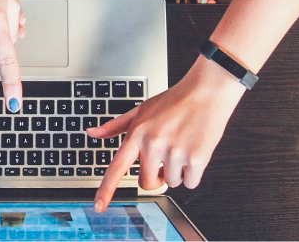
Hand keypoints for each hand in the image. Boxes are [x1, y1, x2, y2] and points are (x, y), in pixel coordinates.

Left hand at [89, 56, 246, 211]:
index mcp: (137, 134)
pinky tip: (194, 151)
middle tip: (165, 158)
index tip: (98, 206)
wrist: (206, 91)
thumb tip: (92, 133)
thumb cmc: (174, 101)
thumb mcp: (141, 110)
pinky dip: (193, 173)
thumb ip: (115, 126)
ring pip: (171, 183)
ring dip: (177, 172)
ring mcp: (175, 152)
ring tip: (182, 146)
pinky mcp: (196, 158)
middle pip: (147, 183)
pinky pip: (190, 183)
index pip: (117, 167)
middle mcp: (153, 144)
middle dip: (156, 177)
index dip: (106, 189)